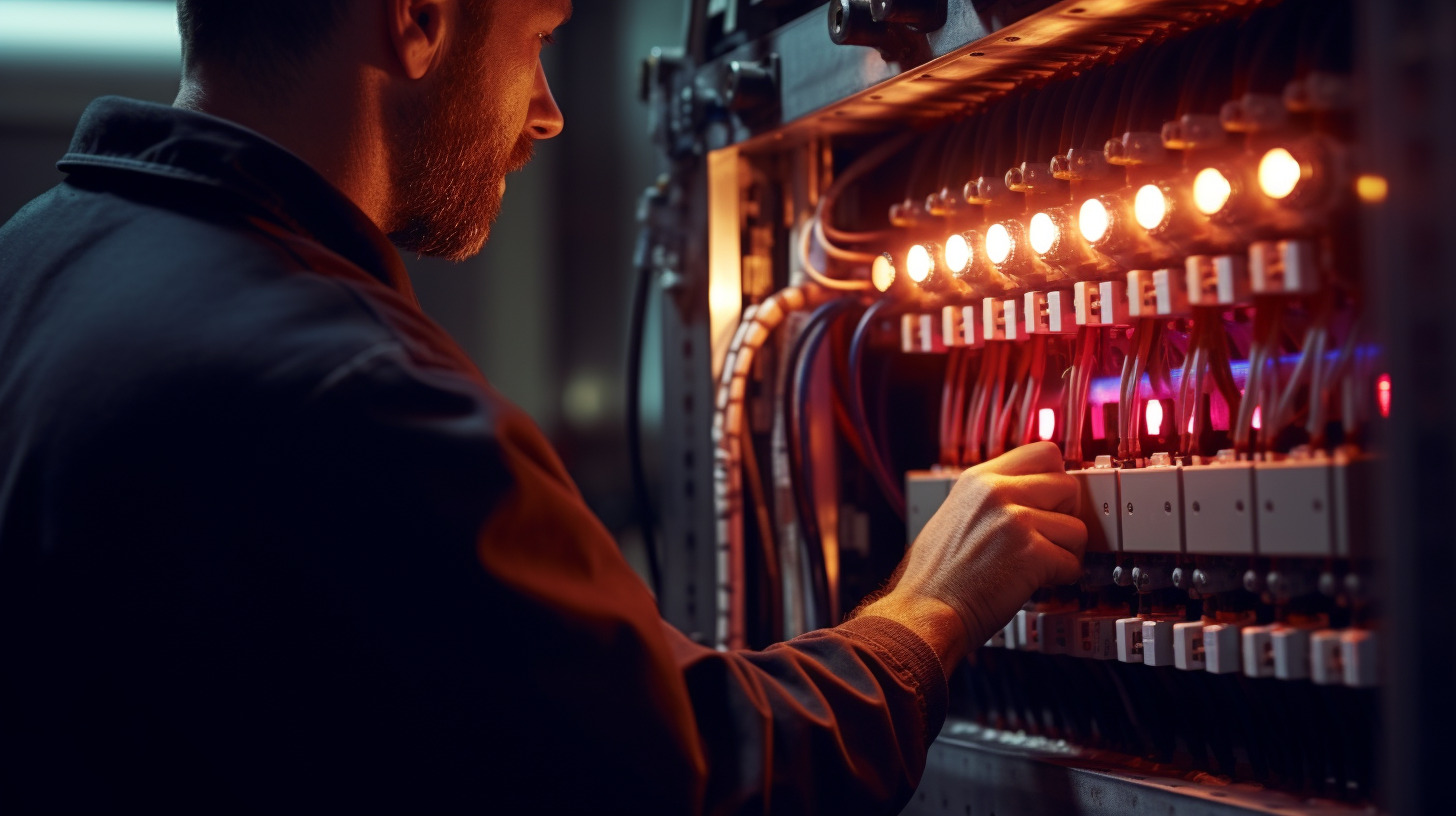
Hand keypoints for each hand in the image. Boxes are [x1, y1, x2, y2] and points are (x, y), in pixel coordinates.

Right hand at [860, 442, 1086, 674]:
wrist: (923, 612)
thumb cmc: (934, 577)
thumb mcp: (954, 515)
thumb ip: (989, 500)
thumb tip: (1027, 497)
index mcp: (978, 480)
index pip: (1043, 453)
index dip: (1054, 479)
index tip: (1052, 501)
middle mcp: (997, 493)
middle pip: (1067, 484)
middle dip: (1066, 514)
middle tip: (1051, 536)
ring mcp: (1015, 520)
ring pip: (1077, 527)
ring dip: (1066, 552)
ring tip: (1042, 565)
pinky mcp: (1031, 554)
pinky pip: (1073, 562)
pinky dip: (1062, 578)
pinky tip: (1038, 583)